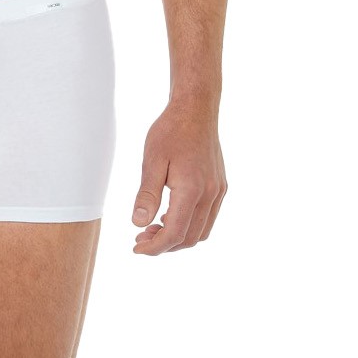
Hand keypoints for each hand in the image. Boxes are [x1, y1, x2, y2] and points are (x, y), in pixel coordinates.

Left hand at [131, 99, 226, 253]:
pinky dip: (190, 225)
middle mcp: (210, 194)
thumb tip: (138, 224)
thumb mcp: (151, 161)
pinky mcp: (220, 186)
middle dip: (164, 245)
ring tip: (153, 229)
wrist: (196, 109)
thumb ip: (146, 194)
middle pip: (189, 238)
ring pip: (202, 232)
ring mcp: (218, 191)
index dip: (155, 247)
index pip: (174, 233)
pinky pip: (208, 218)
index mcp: (192, 189)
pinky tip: (170, 216)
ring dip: (178, 238)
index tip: (136, 248)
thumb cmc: (171, 131)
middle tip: (141, 238)